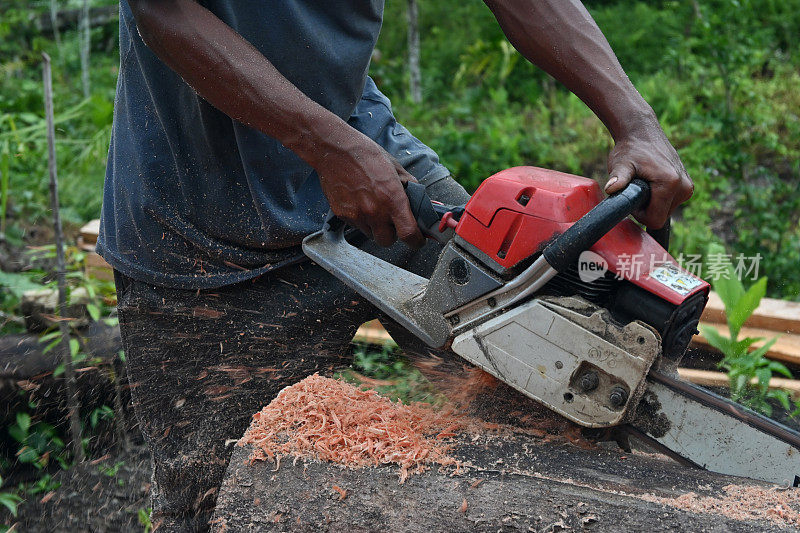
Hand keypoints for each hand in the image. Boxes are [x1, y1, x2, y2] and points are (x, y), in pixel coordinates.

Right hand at [313, 128, 425, 248]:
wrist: (334, 150)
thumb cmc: (366, 155)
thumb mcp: (395, 167)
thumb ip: (410, 186)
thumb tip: (420, 201)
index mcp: (392, 199)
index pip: (409, 234)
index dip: (416, 241)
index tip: (417, 240)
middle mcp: (375, 211)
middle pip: (388, 241)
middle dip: (392, 235)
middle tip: (392, 221)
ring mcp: (357, 215)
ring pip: (371, 235)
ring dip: (376, 227)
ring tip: (373, 207)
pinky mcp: (343, 215)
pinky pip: (357, 226)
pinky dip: (361, 220)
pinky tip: (359, 202)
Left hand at [604, 117, 693, 228]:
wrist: (643, 134)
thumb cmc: (630, 149)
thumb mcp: (621, 164)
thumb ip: (618, 178)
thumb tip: (611, 189)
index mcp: (671, 184)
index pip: (655, 220)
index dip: (639, 215)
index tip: (632, 198)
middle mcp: (684, 187)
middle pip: (661, 217)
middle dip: (646, 209)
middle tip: (636, 188)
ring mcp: (688, 187)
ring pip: (665, 211)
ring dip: (652, 204)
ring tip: (644, 183)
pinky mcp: (687, 187)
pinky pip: (670, 203)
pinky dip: (659, 198)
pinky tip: (652, 183)